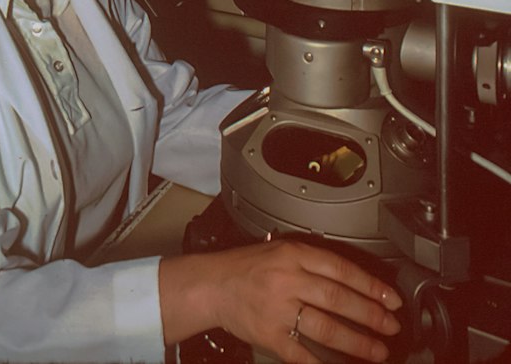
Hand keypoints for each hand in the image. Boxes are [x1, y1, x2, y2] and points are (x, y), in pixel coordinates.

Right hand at [159, 238, 402, 362]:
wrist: (211, 284)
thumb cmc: (246, 267)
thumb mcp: (279, 250)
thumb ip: (312, 261)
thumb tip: (354, 280)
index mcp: (292, 255)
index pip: (340, 269)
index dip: (370, 286)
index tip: (391, 299)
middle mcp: (287, 279)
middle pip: (337, 298)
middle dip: (370, 315)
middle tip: (391, 326)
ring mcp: (278, 309)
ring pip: (325, 327)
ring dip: (356, 342)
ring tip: (376, 351)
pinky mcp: (269, 335)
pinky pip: (301, 353)